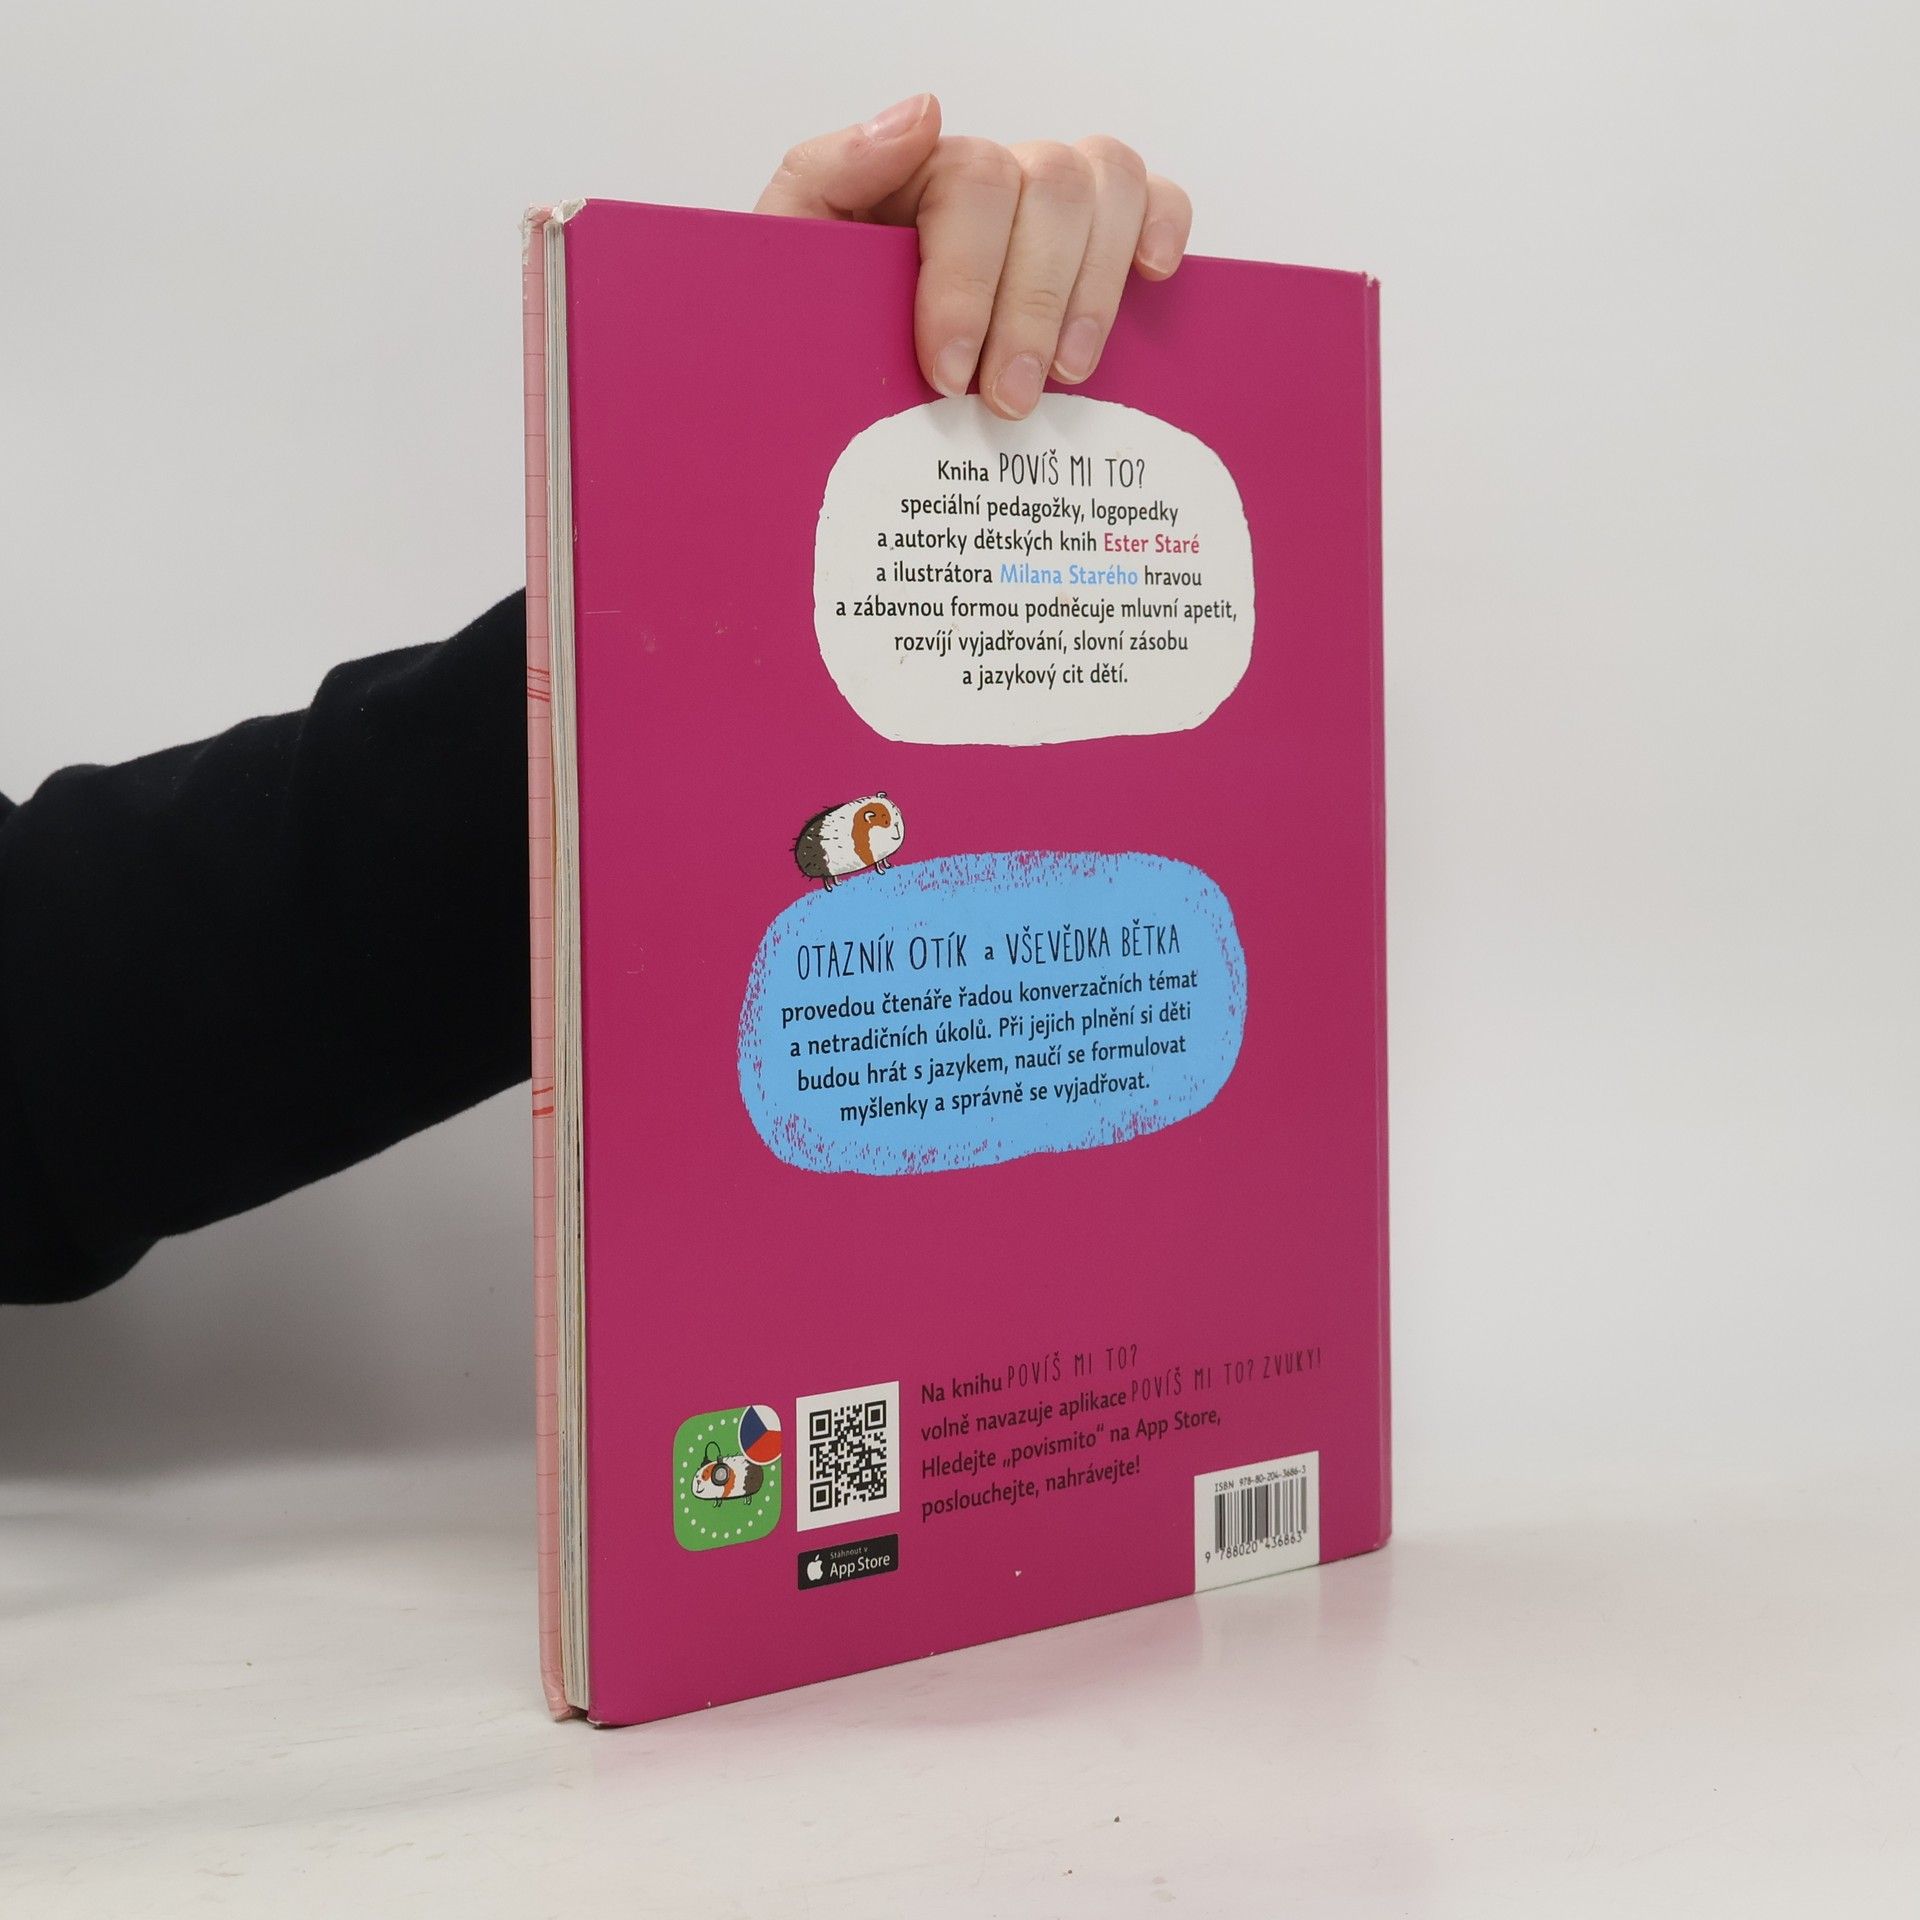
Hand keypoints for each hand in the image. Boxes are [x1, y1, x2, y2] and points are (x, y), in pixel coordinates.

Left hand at [753, 92, 1190, 421]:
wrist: (831, 396)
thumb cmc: (816, 330)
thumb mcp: (788, 254)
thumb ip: (825, 175)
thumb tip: (924, 111)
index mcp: (919, 173)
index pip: (972, 182)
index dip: (969, 279)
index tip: (949, 372)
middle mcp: (995, 180)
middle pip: (1052, 185)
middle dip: (1035, 303)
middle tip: (1009, 400)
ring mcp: (1050, 209)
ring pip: (1109, 183)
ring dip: (1095, 287)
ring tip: (1070, 375)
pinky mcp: (1102, 244)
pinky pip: (1156, 199)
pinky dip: (1164, 226)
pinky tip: (1152, 279)